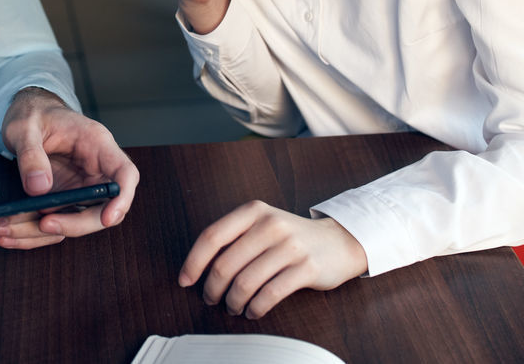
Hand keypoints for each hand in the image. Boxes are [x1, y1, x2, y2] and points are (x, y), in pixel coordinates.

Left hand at [0, 87, 138, 248]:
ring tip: (15, 231)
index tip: (108, 218)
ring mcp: (82, 186)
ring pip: (80, 220)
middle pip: (105, 207)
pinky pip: (59, 221)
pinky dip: (37, 232)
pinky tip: (14, 232)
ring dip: (50, 231)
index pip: (125, 174)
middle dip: (77, 223)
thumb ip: (31, 154)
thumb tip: (39, 188)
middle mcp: (95, 169)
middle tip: (44, 224)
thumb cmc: (32, 114)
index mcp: (97, 144)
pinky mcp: (66, 198)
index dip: (123, 198)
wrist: (26, 116)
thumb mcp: (24, 127)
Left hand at [179, 201, 367, 318]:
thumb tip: (199, 267)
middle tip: (211, 299)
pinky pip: (270, 294)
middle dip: (213, 288)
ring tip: (233, 307)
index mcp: (253, 211)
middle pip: (226, 264)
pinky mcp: (306, 267)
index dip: (194, 262)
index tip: (185, 280)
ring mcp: (290, 246)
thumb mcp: (262, 224)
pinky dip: (256, 308)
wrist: (338, 241)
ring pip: (246, 282)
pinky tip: (252, 311)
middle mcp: (270, 225)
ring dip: (233, 302)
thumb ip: (234, 238)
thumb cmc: (291, 237)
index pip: (212, 236)